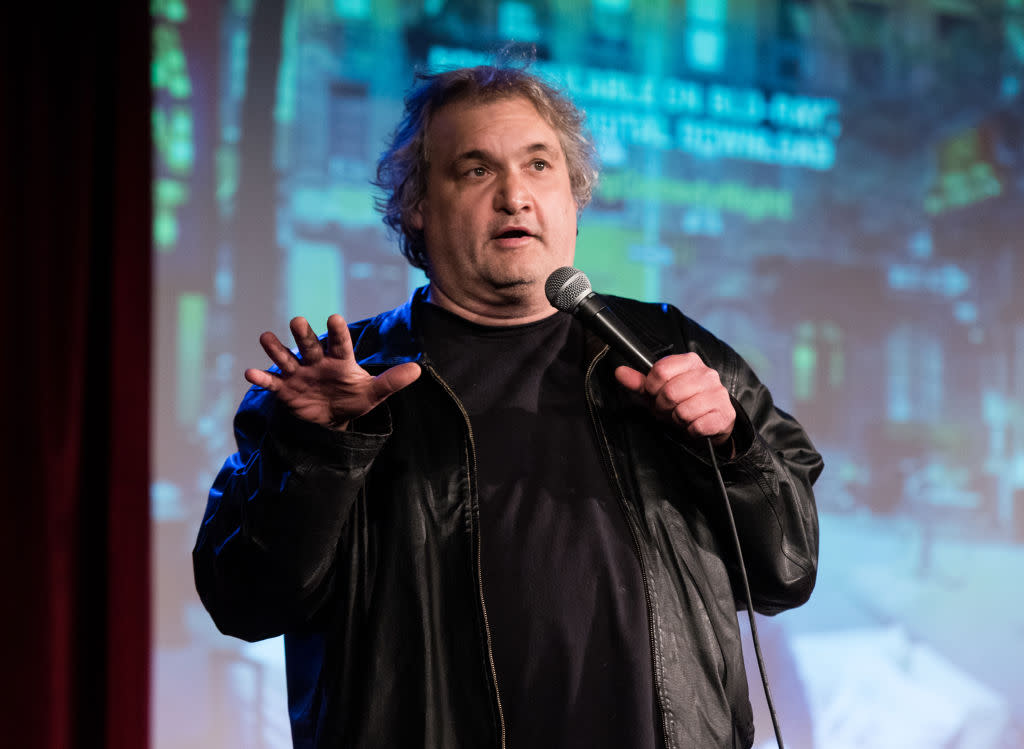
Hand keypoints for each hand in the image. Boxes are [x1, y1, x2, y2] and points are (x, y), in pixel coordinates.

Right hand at [244, 314, 420, 430]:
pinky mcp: (286, 390)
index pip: (340, 344)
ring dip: (276, 349)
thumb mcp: (374, 393)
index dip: (337, 332)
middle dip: (303, 335)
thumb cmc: (354, 398)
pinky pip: (272, 383)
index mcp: (340, 360)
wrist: (333, 419)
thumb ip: (392, 381)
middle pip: (309, 346)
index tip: (334, 318)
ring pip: (286, 359)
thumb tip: (418, 370)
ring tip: (266, 337)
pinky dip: (261, 379)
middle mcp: (318, 362)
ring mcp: (300, 374)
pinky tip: (250, 373)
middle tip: (298, 321)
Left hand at [614, 353, 734, 448]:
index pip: (660, 370)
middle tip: (668, 410)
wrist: (708, 424)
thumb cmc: (680, 404)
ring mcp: (719, 394)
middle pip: (670, 392)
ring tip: (681, 417)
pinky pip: (697, 426)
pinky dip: (690, 430)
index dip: (652, 388)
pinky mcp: (725, 415)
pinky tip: (694, 425)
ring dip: (677, 419)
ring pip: (683, 410)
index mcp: (690, 361)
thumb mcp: (656, 393)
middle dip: (663, 407)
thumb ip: (638, 383)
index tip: (655, 394)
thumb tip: (619, 372)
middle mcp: (707, 374)